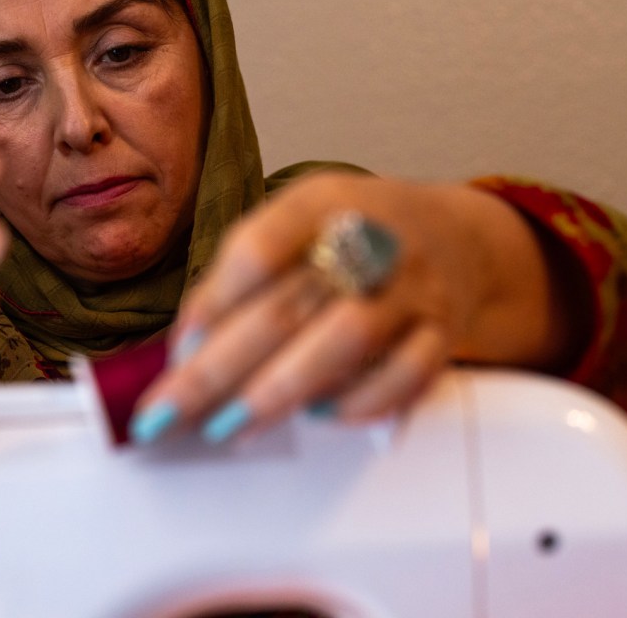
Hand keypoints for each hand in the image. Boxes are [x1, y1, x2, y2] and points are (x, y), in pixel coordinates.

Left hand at [130, 172, 569, 442]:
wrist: (456, 237)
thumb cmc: (352, 237)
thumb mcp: (294, 227)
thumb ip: (240, 277)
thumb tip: (187, 348)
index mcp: (319, 202)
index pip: (258, 249)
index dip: (212, 304)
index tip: (176, 352)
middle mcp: (370, 239)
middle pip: (286, 307)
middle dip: (218, 369)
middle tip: (170, 414)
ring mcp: (412, 287)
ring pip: (345, 341)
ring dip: (279, 390)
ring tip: (229, 426)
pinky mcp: (442, 332)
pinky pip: (404, 376)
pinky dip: (356, 402)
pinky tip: (315, 416)